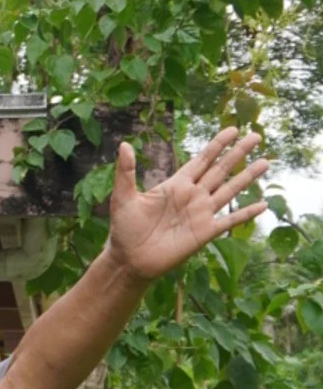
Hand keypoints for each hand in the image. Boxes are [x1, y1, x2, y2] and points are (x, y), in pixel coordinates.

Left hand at [105, 129, 268, 288]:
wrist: (129, 260)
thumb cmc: (124, 228)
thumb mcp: (123, 197)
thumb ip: (126, 171)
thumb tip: (124, 145)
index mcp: (176, 184)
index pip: (201, 159)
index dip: (217, 144)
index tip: (232, 128)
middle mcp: (193, 196)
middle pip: (220, 169)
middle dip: (238, 153)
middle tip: (256, 136)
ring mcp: (201, 214)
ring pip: (229, 190)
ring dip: (247, 176)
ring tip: (266, 162)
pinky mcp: (205, 233)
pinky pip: (230, 221)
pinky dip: (246, 213)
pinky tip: (263, 205)